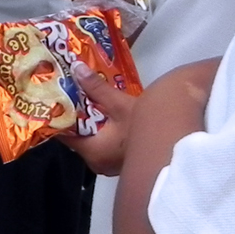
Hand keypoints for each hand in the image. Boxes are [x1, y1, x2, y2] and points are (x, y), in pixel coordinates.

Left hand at [58, 60, 138, 175]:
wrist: (181, 138)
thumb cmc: (147, 125)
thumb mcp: (119, 103)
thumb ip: (96, 88)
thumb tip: (76, 69)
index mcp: (93, 153)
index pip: (64, 136)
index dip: (57, 116)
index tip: (53, 99)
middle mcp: (99, 163)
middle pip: (78, 137)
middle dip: (75, 117)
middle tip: (68, 96)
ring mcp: (113, 164)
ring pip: (93, 140)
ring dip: (91, 122)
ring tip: (84, 100)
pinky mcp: (125, 161)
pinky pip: (106, 144)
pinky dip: (103, 129)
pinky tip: (103, 112)